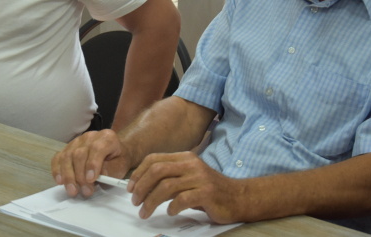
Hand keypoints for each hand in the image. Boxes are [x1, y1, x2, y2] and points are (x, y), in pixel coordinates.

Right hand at [51, 129, 132, 197]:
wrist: (114, 154)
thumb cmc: (117, 160)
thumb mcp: (120, 166)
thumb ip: (111, 169)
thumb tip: (100, 175)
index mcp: (106, 138)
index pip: (97, 148)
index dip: (92, 163)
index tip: (92, 179)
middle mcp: (90, 137)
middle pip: (79, 154)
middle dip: (80, 175)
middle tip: (86, 191)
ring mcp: (77, 142)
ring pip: (67, 156)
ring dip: (68, 176)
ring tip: (73, 190)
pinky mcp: (67, 148)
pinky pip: (58, 158)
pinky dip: (57, 170)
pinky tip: (60, 181)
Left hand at [128, 151, 243, 223]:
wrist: (239, 198)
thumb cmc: (212, 191)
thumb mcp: (189, 180)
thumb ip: (170, 180)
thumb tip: (144, 187)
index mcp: (185, 158)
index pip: (154, 159)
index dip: (139, 173)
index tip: (130, 187)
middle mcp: (191, 164)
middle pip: (157, 170)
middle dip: (141, 186)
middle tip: (134, 201)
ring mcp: (200, 178)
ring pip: (166, 186)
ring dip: (151, 201)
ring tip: (145, 211)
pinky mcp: (207, 193)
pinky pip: (182, 199)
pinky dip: (172, 207)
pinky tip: (169, 212)